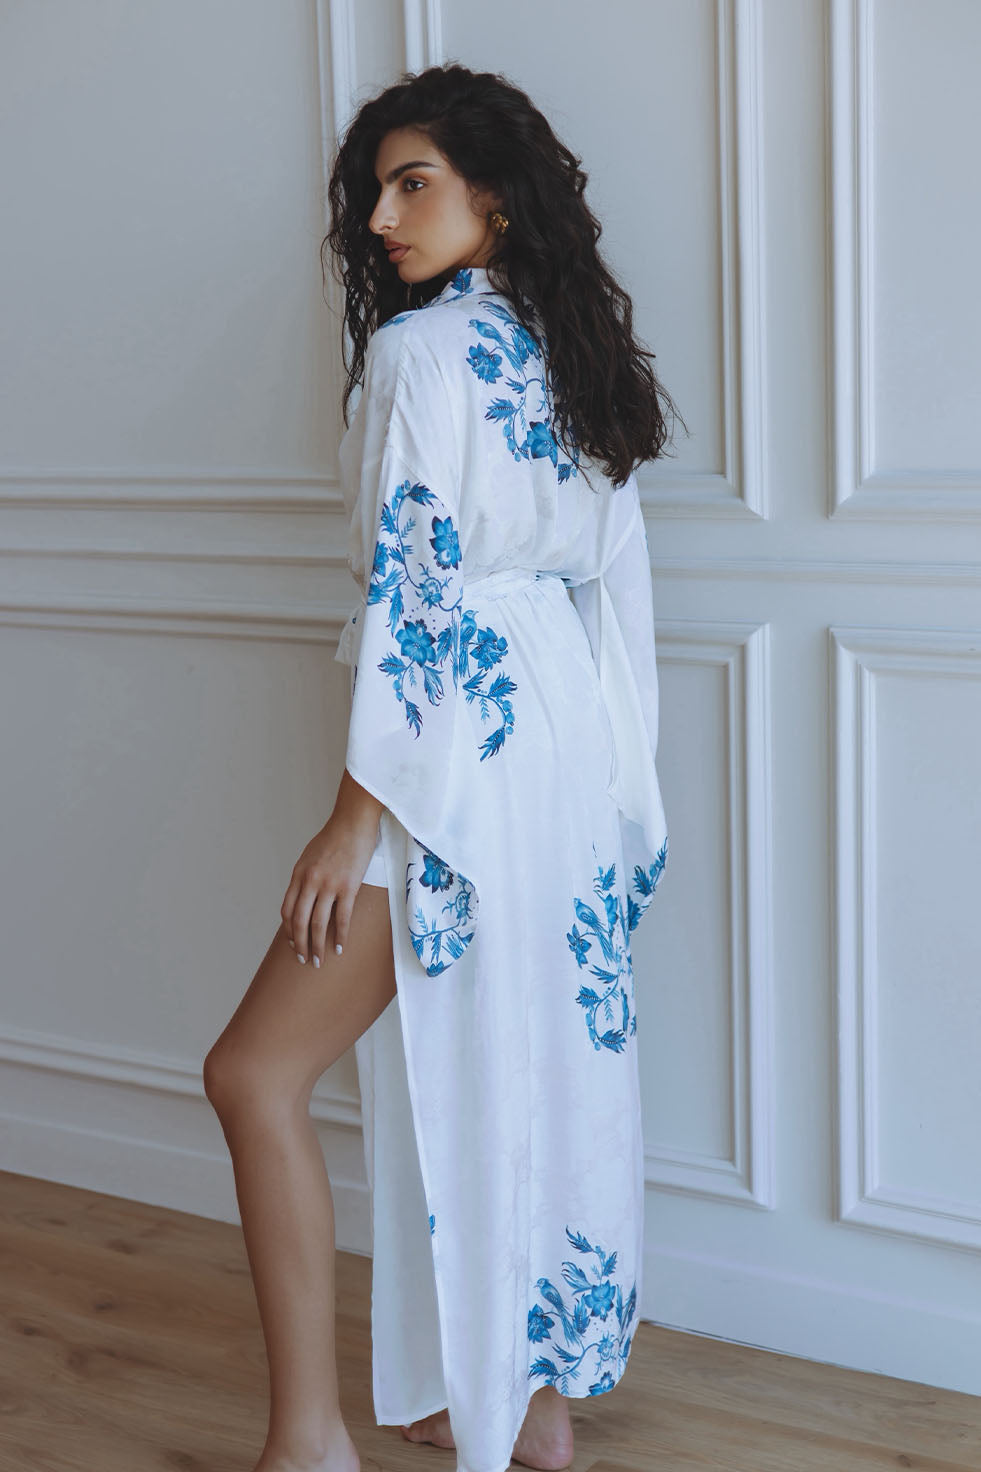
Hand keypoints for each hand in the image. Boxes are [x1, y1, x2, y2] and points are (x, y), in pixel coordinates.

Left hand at [280, 771, 384, 965]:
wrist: (353, 822)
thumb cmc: (334, 837)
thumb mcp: (310, 856)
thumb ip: (305, 876)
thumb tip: (305, 897)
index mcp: (298, 875)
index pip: (287, 910)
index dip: (288, 930)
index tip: (291, 943)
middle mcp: (309, 882)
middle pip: (299, 922)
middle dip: (299, 944)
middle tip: (303, 960)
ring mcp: (328, 885)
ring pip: (318, 924)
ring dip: (317, 946)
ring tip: (318, 960)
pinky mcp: (348, 887)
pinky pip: (342, 918)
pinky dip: (340, 936)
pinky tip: (340, 948)